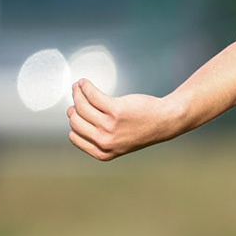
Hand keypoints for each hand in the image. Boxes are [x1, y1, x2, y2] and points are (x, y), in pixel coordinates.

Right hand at [67, 80, 185, 159]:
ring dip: (78, 92)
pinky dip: (86, 87)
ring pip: (82, 106)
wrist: (164, 122)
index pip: (74, 136)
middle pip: (75, 120)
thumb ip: (95, 133)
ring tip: (80, 86)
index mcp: (103, 152)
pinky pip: (92, 95)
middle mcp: (105, 141)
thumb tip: (71, 112)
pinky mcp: (116, 110)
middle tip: (78, 96)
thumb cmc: (140, 129)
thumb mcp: (116, 140)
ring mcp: (110, 126)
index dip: (75, 123)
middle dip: (75, 106)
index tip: (77, 112)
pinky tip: (85, 83)